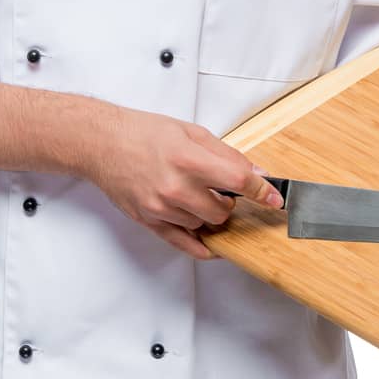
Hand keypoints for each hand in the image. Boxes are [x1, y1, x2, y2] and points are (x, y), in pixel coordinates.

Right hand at [86, 104, 283, 258]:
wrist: (103, 144)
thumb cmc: (144, 133)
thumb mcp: (191, 132)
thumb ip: (226, 154)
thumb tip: (255, 172)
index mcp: (189, 160)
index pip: (237, 182)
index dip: (262, 192)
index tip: (275, 199)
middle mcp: (175, 188)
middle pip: (223, 211)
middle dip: (230, 203)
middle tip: (222, 191)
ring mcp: (161, 208)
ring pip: (204, 226)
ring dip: (210, 216)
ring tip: (201, 198)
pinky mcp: (149, 221)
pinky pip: (183, 244)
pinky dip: (202, 245)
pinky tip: (212, 243)